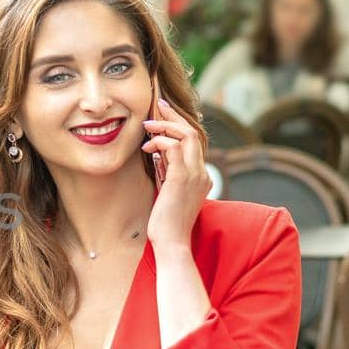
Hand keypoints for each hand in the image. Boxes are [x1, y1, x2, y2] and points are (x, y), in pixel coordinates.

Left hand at [143, 97, 211, 249]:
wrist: (171, 242)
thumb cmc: (165, 221)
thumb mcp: (168, 190)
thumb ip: (167, 171)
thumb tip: (157, 152)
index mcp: (201, 175)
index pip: (194, 142)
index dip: (178, 124)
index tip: (162, 114)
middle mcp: (202, 173)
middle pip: (193, 132)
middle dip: (174, 116)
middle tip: (157, 106)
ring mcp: (195, 175)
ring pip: (187, 136)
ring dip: (165, 126)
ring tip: (147, 126)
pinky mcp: (182, 179)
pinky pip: (175, 148)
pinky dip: (160, 142)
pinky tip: (147, 147)